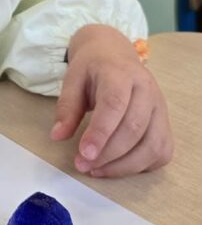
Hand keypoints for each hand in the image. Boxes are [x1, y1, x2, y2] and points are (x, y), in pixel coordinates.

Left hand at [50, 25, 172, 177]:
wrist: (115, 54)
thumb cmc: (93, 69)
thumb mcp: (73, 79)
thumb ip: (67, 107)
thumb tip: (58, 136)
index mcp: (121, 74)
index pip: (114, 105)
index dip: (100, 133)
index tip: (84, 154)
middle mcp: (147, 90)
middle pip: (134, 129)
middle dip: (108, 154)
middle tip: (83, 165)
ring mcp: (160, 108)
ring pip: (153, 145)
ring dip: (124, 166)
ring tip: (97, 170)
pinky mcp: (166, 123)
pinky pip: (162, 152)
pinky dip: (142, 166)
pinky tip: (118, 166)